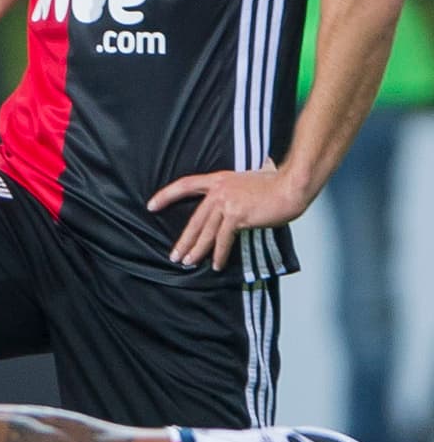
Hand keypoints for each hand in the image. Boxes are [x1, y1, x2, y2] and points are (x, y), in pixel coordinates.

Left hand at [147, 161, 305, 271]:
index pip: (185, 184)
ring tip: (188, 262)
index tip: (151, 205)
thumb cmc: (276, 183)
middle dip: (184, 239)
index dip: (166, 195)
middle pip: (195, 218)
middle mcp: (219, 189)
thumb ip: (241, 184)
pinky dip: (219, 253)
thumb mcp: (251, 177)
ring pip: (206, 231)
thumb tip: (241, 187)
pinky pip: (224, 239)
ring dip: (197, 249)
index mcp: (219, 179)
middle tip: (174, 255)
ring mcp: (227, 202)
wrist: (290, 186)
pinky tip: (215, 264)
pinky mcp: (237, 215)